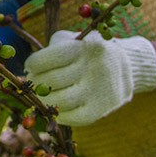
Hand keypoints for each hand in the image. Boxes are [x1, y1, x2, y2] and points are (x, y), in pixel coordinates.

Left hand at [24, 30, 155, 125]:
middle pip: (52, 81)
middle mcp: (92, 67)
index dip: (34, 64)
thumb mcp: (74, 39)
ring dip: (44, 100)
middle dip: (36, 83)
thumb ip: (53, 48)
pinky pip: (74, 117)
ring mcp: (98, 89)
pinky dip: (59, 115)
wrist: (126, 66)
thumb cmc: (88, 51)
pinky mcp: (102, 108)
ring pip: (60, 101)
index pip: (50, 58)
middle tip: (32, 84)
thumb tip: (30, 70)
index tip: (29, 67)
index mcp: (83, 47)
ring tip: (40, 96)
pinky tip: (54, 109)